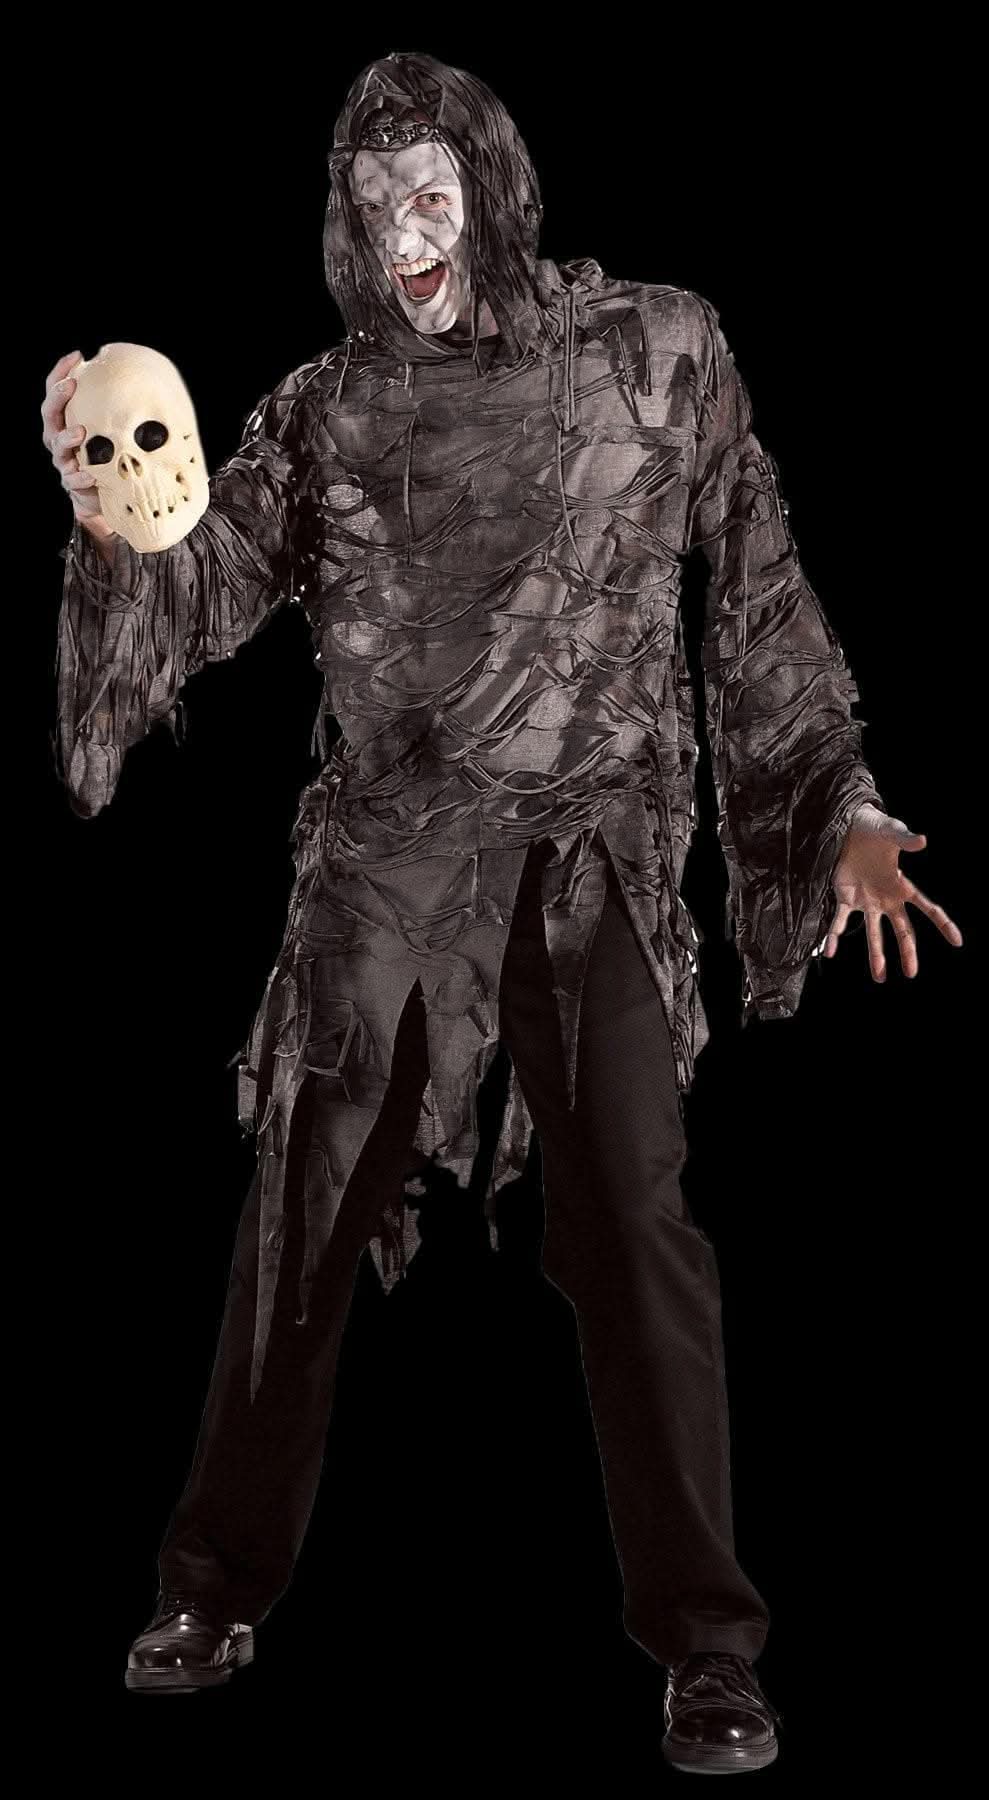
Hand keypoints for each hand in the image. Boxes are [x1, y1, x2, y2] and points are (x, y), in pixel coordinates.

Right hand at [41, 351, 117, 548]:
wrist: (105, 494)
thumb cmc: (111, 454)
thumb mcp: (114, 428)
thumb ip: (121, 409)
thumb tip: (154, 382)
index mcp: (66, 419)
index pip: (57, 390)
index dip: (62, 371)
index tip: (77, 356)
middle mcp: (59, 437)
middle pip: (49, 413)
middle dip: (58, 397)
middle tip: (72, 386)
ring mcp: (63, 460)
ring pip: (57, 446)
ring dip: (67, 437)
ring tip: (81, 431)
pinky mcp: (72, 483)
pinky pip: (72, 479)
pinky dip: (80, 477)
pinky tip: (90, 475)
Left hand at [823, 801, 962, 981]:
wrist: (849, 827)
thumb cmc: (876, 829)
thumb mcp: (891, 832)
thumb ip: (905, 839)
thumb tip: (923, 840)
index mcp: (902, 886)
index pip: (928, 908)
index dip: (943, 924)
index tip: (957, 942)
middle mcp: (887, 899)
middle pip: (903, 930)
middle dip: (908, 951)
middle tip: (912, 974)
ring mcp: (867, 902)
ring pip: (874, 934)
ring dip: (876, 956)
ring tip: (880, 978)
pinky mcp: (846, 899)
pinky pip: (839, 922)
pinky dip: (834, 937)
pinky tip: (829, 953)